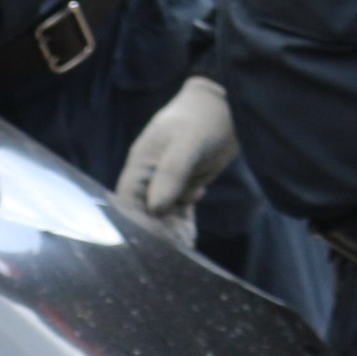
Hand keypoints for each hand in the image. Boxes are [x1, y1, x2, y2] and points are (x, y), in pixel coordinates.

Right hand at [114, 76, 235, 243]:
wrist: (228, 103)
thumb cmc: (203, 118)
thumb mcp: (188, 142)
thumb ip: (172, 172)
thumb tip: (156, 207)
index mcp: (140, 165)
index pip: (127, 202)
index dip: (135, 223)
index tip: (150, 242)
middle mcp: (148, 178)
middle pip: (143, 213)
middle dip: (155, 232)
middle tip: (171, 251)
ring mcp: (166, 183)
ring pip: (161, 216)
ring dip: (170, 232)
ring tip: (183, 248)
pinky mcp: (183, 187)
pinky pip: (177, 212)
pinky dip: (182, 225)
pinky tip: (189, 238)